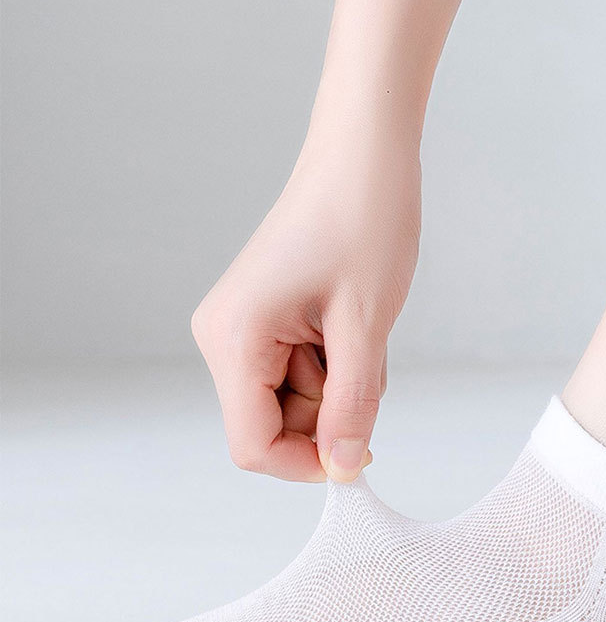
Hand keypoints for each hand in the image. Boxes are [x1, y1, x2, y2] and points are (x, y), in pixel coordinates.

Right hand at [192, 0, 468, 482]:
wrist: (363, 152)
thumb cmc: (362, 218)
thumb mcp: (366, 326)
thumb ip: (352, 406)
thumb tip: (343, 469)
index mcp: (232, 337)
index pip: (252, 445)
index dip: (307, 462)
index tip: (361, 450)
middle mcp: (222, 336)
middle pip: (271, 425)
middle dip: (330, 415)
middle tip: (369, 363)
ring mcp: (240, 326)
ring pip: (290, 401)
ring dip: (338, 386)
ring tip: (363, 330)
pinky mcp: (262, 318)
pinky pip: (297, 371)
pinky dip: (335, 365)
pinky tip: (353, 322)